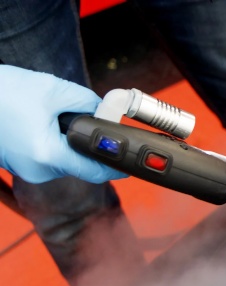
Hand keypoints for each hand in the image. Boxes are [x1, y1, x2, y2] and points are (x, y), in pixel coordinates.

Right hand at [0, 65, 127, 183]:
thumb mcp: (53, 90)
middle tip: (75, 120)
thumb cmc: (3, 92)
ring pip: (63, 159)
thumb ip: (88, 103)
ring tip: (46, 117)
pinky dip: (49, 142)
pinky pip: (46, 157)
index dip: (116, 165)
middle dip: (84, 143)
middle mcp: (38, 171)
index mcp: (49, 156)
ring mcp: (27, 171)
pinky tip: (35, 123)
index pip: (97, 171)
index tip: (129, 161)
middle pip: (80, 163)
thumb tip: (107, 112)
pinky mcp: (19, 166)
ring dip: (65, 141)